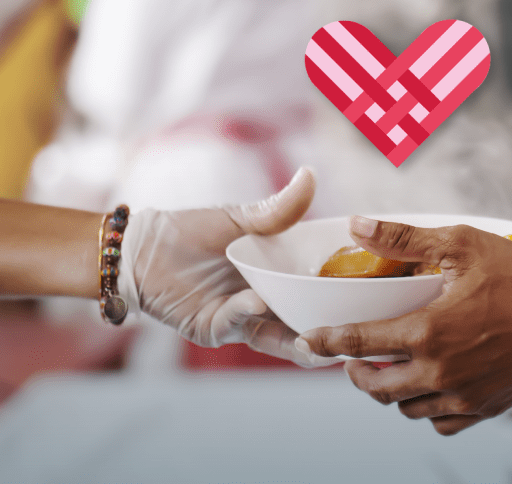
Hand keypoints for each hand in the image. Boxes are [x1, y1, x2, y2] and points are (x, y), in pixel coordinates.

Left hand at [120, 167, 337, 367]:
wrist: (141, 250)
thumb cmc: (189, 232)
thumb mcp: (239, 219)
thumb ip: (279, 209)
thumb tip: (311, 175)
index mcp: (279, 277)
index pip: (319, 290)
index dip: (343, 294)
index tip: (370, 290)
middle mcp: (268, 303)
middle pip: (308, 321)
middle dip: (331, 326)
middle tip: (358, 322)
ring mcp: (244, 320)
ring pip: (281, 337)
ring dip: (301, 337)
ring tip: (322, 334)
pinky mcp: (216, 330)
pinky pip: (238, 326)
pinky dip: (248, 314)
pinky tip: (256, 302)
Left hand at [298, 217, 511, 433]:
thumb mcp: (462, 244)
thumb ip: (404, 237)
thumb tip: (357, 224)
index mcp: (429, 332)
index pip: (359, 343)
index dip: (328, 343)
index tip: (309, 342)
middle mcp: (441, 372)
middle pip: (376, 388)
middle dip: (355, 375)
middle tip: (351, 360)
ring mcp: (464, 396)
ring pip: (407, 408)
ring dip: (391, 391)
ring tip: (391, 369)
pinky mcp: (486, 408)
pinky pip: (441, 422)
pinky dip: (428, 409)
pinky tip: (431, 386)